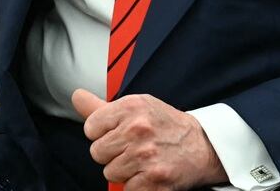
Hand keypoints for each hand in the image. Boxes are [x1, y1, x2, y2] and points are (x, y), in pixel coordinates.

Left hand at [72, 89, 225, 189]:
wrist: (203, 146)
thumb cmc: (165, 125)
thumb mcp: (136, 106)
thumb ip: (101, 106)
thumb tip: (76, 97)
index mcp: (130, 108)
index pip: (90, 128)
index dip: (101, 134)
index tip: (116, 134)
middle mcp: (137, 129)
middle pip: (97, 152)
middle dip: (111, 153)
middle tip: (130, 149)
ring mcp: (146, 155)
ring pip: (110, 172)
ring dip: (124, 171)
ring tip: (141, 161)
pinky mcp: (156, 179)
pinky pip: (127, 189)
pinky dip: (136, 186)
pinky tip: (148, 174)